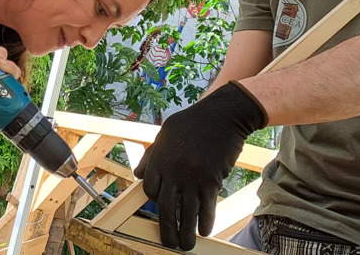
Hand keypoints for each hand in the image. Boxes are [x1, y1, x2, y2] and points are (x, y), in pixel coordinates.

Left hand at [133, 83, 266, 249]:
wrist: (221, 117)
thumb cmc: (193, 122)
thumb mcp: (164, 133)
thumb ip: (151, 155)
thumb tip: (138, 173)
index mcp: (158, 160)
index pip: (150, 190)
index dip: (154, 200)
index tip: (161, 204)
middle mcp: (172, 172)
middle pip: (164, 208)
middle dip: (166, 229)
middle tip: (169, 242)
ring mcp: (191, 179)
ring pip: (185, 213)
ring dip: (185, 233)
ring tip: (186, 245)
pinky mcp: (211, 182)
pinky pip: (206, 207)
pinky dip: (205, 222)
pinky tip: (204, 231)